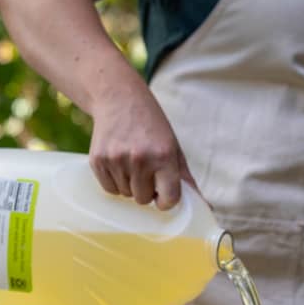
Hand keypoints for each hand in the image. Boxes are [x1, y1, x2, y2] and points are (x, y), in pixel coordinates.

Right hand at [89, 81, 195, 209]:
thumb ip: (186, 179)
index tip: (163, 192)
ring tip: (131, 161)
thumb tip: (205, 207)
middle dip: (146, 190)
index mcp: (164, 156)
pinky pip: (109, 189)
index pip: (169, 200)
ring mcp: (117, 160)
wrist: (118, 97)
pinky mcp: (98, 160)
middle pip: (144, 199)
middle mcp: (140, 159)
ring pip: (126, 195)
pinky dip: (114, 182)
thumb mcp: (173, 148)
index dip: (166, 200)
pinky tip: (118, 162)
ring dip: (130, 184)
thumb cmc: (152, 126)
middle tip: (145, 169)